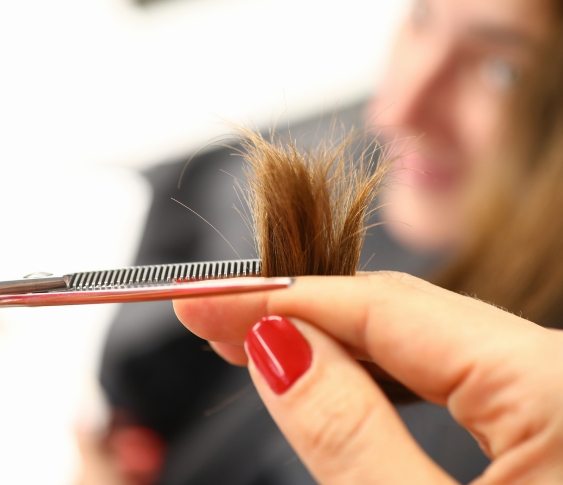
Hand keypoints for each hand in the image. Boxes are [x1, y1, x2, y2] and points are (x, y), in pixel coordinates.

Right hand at [174, 272, 562, 483]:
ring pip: (419, 344)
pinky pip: (445, 380)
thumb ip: (349, 433)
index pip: (385, 306)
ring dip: (334, 344)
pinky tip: (335, 378)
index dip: (285, 299)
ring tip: (260, 345)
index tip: (212, 299)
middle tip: (218, 316)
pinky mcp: (547, 427)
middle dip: (302, 316)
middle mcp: (560, 373)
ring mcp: (556, 397)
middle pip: (401, 315)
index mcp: (555, 384)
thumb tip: (276, 348)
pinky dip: (379, 378)